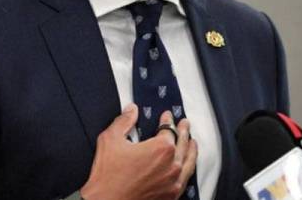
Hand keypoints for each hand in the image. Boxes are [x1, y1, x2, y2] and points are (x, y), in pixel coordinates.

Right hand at [79, 104, 197, 199]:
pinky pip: (185, 180)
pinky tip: (186, 167)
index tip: (167, 116)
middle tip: (184, 124)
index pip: (169, 129)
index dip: (167, 120)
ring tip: (192, 143)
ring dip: (191, 150)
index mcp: (161, 148)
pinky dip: (188, 170)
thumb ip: (124, 120)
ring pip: (188, 162)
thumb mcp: (111, 139)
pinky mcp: (171, 196)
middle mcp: (172, 165)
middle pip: (182, 144)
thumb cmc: (108, 175)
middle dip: (183, 132)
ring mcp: (173, 182)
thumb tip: (132, 110)